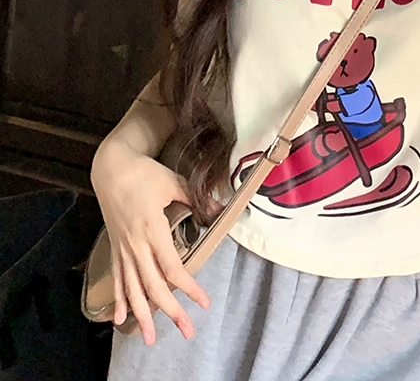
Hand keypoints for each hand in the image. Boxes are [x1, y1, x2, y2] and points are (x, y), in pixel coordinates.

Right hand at [91, 140, 213, 344]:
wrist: (111, 169)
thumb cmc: (143, 173)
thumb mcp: (172, 182)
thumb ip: (196, 198)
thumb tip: (219, 209)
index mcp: (152, 229)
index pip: (172, 267)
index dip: (189, 288)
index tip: (203, 302)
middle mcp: (136, 244)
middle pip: (153, 286)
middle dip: (170, 311)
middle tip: (186, 331)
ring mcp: (123, 248)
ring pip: (132, 288)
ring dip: (142, 315)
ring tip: (150, 338)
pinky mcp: (115, 248)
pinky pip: (117, 278)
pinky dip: (119, 299)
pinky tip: (120, 318)